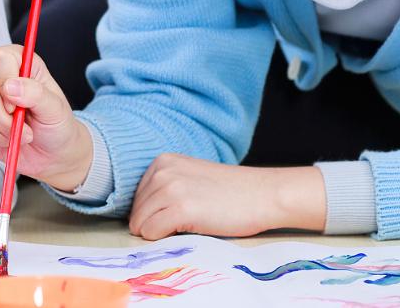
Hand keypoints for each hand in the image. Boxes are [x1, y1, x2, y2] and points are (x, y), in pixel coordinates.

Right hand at [0, 44, 92, 191]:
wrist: (50, 152)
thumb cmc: (55, 124)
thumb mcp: (55, 108)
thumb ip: (36, 93)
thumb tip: (10, 86)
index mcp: (18, 62)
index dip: (5, 83)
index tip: (18, 106)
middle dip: (4, 121)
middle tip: (24, 130)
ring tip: (15, 136)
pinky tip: (1, 140)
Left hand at [129, 155, 326, 239]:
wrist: (264, 195)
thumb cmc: (230, 192)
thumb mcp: (190, 177)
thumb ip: (164, 187)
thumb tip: (138, 215)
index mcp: (163, 161)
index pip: (136, 198)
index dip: (153, 212)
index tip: (177, 213)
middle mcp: (163, 171)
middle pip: (136, 212)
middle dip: (153, 224)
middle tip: (184, 223)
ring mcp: (171, 188)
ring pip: (140, 224)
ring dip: (159, 233)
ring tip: (188, 225)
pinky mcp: (181, 208)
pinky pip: (151, 233)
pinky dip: (163, 239)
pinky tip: (187, 230)